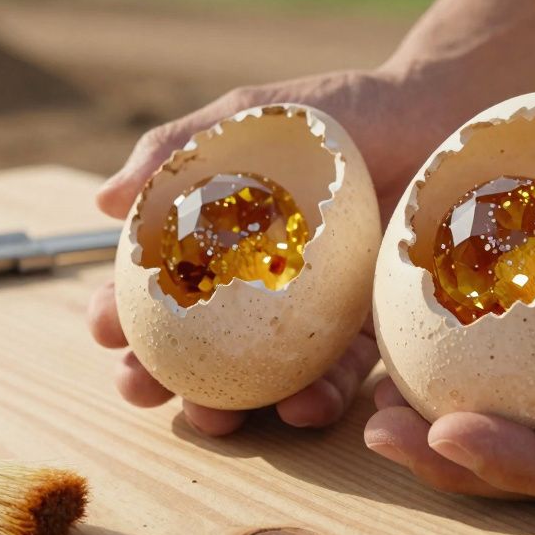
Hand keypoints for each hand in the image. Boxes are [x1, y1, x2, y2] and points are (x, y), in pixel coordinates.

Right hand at [89, 68, 446, 434]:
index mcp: (216, 243)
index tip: (104, 328)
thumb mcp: (247, 118)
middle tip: (141, 389)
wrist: (430, 113)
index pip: (152, 287)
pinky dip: (321, 398)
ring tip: (220, 421)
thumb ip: (178, 149)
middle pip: (194, 349)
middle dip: (158, 380)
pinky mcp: (368, 329)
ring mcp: (312, 315)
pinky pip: (342, 374)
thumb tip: (104, 201)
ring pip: (262, 380)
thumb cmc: (331, 115)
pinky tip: (307, 406)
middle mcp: (258, 288)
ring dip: (234, 411)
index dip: (118, 313)